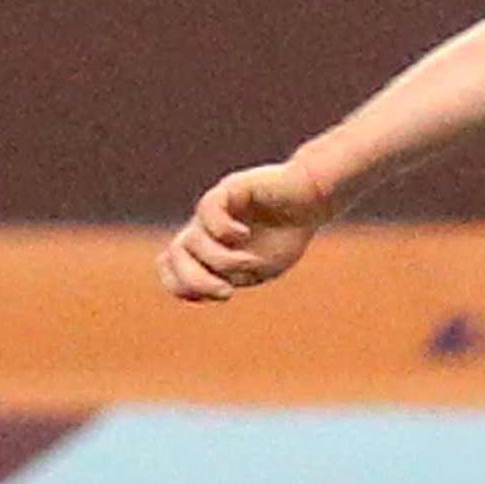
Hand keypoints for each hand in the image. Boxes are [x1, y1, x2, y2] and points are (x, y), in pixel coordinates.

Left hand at [162, 159, 335, 302]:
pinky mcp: (228, 188)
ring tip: (252, 262)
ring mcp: (214, 207)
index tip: (221, 295)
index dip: (184, 287)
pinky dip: (223, 230)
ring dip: (222, 260)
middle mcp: (204, 226)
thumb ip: (231, 275)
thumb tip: (209, 280)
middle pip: (174, 256)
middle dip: (197, 281)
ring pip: (192, 240)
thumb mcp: (260, 267)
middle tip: (227, 293)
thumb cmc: (289, 233)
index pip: (172, 266)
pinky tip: (245, 234)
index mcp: (207, 245)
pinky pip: (208, 210)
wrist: (312, 199)